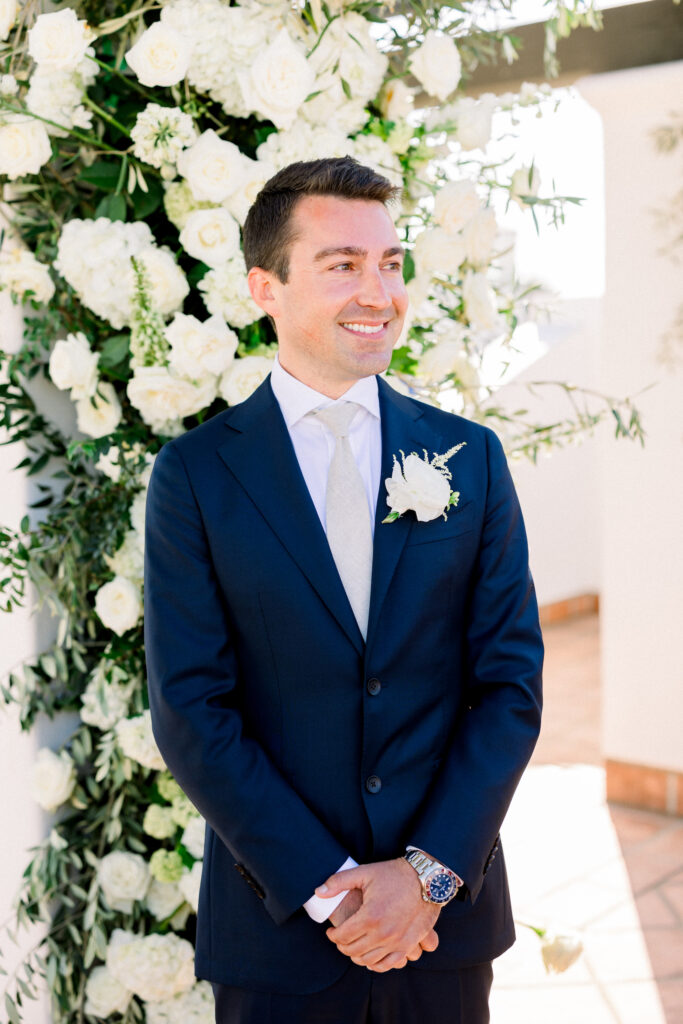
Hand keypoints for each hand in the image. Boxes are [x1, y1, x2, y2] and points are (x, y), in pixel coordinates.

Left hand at [317, 858, 439, 971]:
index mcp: (370, 916)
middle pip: (354, 950)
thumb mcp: (364, 872)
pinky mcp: (408, 944)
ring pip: (369, 960)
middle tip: (340, 939)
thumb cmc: (393, 874)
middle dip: (342, 946)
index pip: (343, 936)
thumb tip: (318, 892)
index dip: (333, 936)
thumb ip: (338, 882)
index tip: (330, 932)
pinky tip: (370, 958)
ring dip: (357, 957)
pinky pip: (389, 964)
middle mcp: (383, 932)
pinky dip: (377, 965)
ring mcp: (397, 941)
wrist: (426, 878)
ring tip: (353, 947)